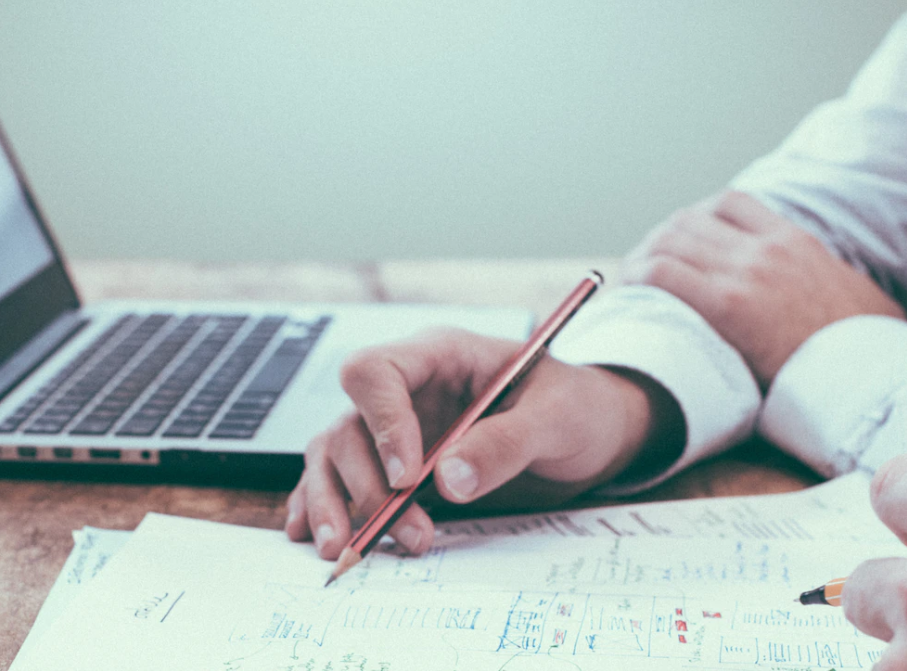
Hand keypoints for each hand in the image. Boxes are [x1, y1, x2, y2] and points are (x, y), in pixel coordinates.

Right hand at [284, 329, 679, 559]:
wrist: (593, 433)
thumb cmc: (576, 408)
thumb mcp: (557, 418)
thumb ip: (505, 443)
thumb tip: (447, 480)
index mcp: (440, 356)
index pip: (376, 372)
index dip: (381, 423)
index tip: (407, 477)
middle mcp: (407, 390)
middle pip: (348, 424)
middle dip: (367, 484)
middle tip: (408, 532)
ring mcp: (396, 428)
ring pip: (334, 454)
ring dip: (335, 503)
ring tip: (344, 550)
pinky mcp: (395, 465)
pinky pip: (341, 478)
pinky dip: (322, 505)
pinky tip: (314, 535)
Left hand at [621, 190, 900, 387]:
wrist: (872, 375)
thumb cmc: (868, 352)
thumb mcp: (860, 299)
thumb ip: (831, 284)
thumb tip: (838, 300)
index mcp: (796, 242)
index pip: (730, 203)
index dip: (696, 219)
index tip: (683, 244)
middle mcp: (767, 248)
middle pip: (689, 220)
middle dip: (660, 241)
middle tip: (645, 270)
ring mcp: (747, 272)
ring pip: (669, 240)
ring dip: (643, 258)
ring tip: (631, 285)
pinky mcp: (728, 305)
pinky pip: (662, 274)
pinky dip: (638, 279)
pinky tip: (630, 297)